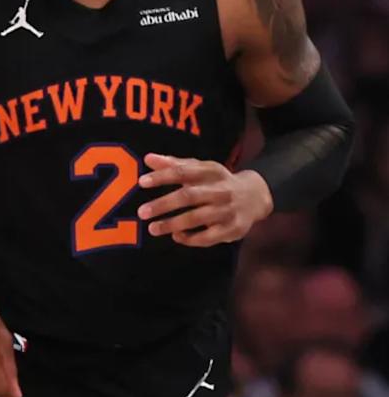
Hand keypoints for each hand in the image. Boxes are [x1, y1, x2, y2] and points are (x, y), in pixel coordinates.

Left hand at [138, 154, 272, 246]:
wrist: (256, 196)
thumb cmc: (217, 181)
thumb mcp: (200, 169)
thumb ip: (174, 164)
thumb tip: (148, 158)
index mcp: (210, 172)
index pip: (183, 172)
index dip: (162, 176)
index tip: (142, 182)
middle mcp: (220, 190)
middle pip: (188, 196)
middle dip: (163, 204)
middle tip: (141, 212)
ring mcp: (227, 210)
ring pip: (196, 218)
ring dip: (172, 224)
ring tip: (152, 229)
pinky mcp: (232, 229)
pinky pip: (208, 237)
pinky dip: (191, 238)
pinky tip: (176, 236)